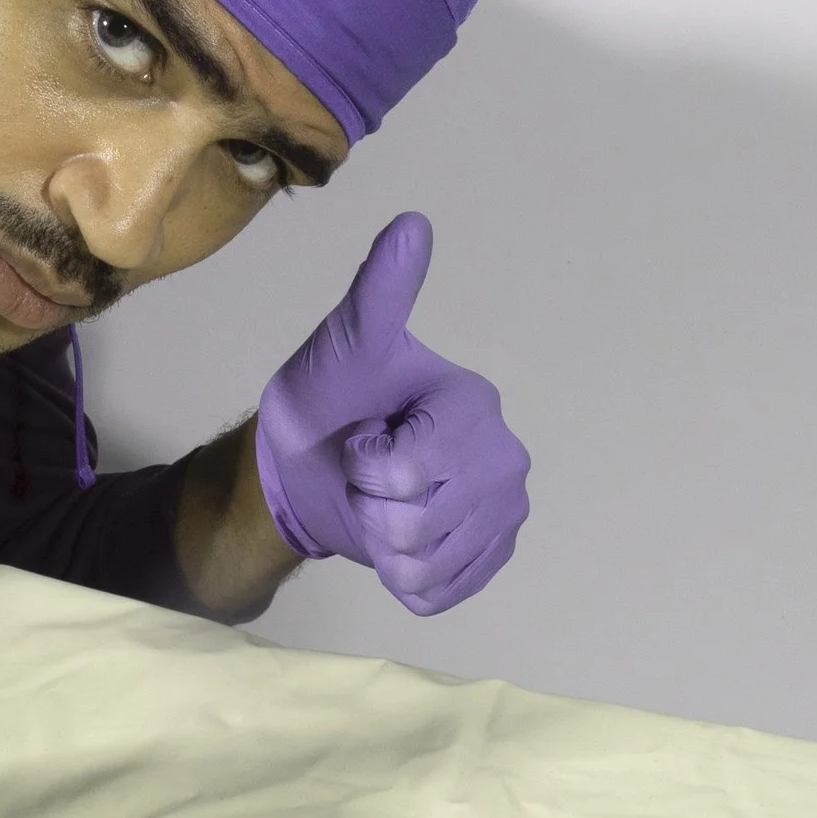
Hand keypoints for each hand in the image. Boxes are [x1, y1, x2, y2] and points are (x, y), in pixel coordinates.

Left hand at [254, 213, 530, 614]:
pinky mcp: (489, 557)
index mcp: (475, 406)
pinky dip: (403, 579)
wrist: (311, 468)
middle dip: (370, 508)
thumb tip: (411, 224)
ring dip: (381, 546)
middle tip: (365, 477)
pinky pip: (438, 593)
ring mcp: (502, 513)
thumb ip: (380, 294)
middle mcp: (505, 459)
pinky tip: (396, 542)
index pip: (405, 472)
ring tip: (377, 506)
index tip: (362, 439)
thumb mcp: (344, 347)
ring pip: (424, 564)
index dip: (365, 467)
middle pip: (416, 525)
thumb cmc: (326, 402)